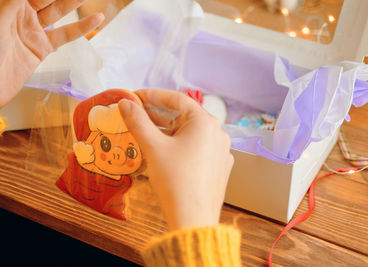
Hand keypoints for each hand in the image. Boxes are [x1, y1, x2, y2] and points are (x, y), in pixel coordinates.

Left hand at [0, 0, 103, 107]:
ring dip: (74, 3)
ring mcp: (33, 31)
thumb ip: (13, 3)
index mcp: (9, 4)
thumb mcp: (0, 21)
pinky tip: (96, 20)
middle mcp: (21, 14)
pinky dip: (82, 27)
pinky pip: (65, 35)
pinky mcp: (42, 48)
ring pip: (59, 12)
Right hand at [119, 89, 233, 230]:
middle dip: (158, 115)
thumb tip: (125, 104)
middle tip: (136, 114)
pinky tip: (165, 152)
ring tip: (146, 132)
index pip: (176, 99)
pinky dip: (180, 145)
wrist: (193, 218)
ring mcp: (220, 150)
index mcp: (205, 122)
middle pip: (184, 116)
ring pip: (190, 133)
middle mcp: (218, 132)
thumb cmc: (175, 180)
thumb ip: (138, 122)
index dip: (152, 95)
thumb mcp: (153, 147)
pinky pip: (197, 148)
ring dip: (168, 131)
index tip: (134, 97)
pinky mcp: (218, 165)